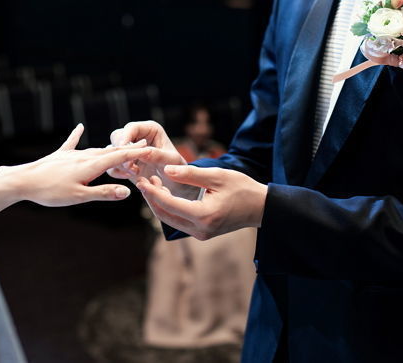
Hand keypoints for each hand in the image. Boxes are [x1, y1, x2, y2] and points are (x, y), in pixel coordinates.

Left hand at [0, 124, 149, 217]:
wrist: (22, 181)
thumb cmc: (50, 192)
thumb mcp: (79, 197)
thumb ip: (104, 193)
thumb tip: (128, 192)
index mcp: (90, 166)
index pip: (118, 158)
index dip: (134, 153)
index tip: (149, 148)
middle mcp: (82, 157)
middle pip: (109, 152)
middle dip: (126, 149)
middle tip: (142, 144)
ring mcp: (70, 155)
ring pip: (94, 150)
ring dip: (109, 148)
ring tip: (121, 146)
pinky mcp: (59, 156)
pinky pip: (71, 144)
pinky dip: (76, 136)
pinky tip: (80, 127)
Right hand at [107, 120, 185, 180]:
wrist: (174, 181)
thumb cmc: (176, 166)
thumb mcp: (171, 160)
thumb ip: (159, 155)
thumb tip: (144, 152)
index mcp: (149, 129)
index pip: (132, 128)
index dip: (126, 137)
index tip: (125, 150)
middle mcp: (136, 136)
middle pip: (117, 136)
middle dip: (121, 151)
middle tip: (130, 165)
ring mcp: (128, 149)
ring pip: (111, 150)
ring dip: (119, 162)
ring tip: (135, 172)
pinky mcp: (123, 161)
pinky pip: (111, 163)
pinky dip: (117, 170)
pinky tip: (129, 176)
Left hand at [135, 164, 266, 240]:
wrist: (261, 208)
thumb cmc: (242, 188)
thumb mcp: (217, 176)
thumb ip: (190, 174)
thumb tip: (166, 168)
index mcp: (204, 215)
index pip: (169, 204)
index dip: (152, 191)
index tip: (141, 179)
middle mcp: (200, 230)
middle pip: (165, 215)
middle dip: (151, 198)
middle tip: (143, 180)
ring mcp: (201, 234)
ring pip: (170, 220)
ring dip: (158, 203)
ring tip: (152, 183)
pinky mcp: (202, 233)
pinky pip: (178, 221)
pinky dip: (169, 208)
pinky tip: (165, 192)